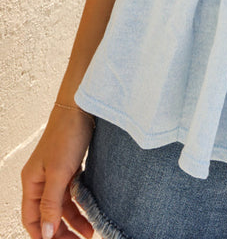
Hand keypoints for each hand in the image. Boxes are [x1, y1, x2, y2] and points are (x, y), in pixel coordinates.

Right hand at [21, 105, 94, 238]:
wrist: (82, 106)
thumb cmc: (67, 134)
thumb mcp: (59, 172)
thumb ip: (52, 203)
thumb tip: (46, 233)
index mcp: (32, 182)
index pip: (32, 219)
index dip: (43, 235)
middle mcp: (41, 179)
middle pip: (48, 214)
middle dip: (61, 232)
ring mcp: (56, 173)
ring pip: (62, 205)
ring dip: (74, 220)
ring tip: (89, 232)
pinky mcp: (70, 166)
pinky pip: (72, 193)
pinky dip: (79, 205)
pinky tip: (89, 213)